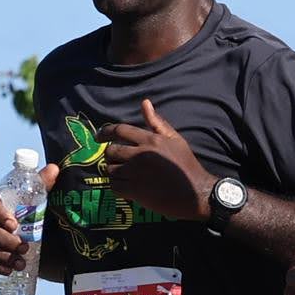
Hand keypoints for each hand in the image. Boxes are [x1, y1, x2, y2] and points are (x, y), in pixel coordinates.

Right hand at [0, 153, 54, 275]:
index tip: (14, 225)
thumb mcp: (34, 198)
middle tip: (24, 248)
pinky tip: (8, 271)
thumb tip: (54, 169)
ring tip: (21, 263)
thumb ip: (42, 183)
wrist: (16, 229)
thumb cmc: (25, 210)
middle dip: (6, 241)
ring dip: (2, 256)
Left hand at [102, 98, 214, 220]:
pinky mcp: (135, 190)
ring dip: (113, 172)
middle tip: (115, 160)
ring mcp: (136, 173)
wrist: (195, 192)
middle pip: (111, 151)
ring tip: (121, 174)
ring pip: (110, 170)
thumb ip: (157, 122)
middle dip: (110, 155)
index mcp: (150, 140)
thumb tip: (144, 102)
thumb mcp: (175, 139)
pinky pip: (114, 186)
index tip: (99, 137)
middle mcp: (140, 154)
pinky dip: (116, 186)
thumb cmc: (186, 165)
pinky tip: (124, 186)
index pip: (120, 130)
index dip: (105, 132)